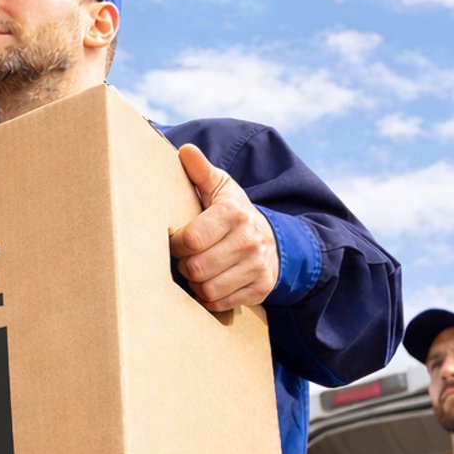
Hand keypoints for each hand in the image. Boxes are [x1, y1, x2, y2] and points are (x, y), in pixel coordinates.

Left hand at [169, 144, 279, 312]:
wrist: (275, 240)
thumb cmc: (235, 214)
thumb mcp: (221, 189)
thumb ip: (201, 172)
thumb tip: (185, 150)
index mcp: (235, 214)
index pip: (192, 239)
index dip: (178, 245)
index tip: (178, 241)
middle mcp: (249, 240)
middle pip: (197, 268)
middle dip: (185, 265)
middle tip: (187, 258)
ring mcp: (257, 267)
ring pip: (207, 289)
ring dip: (196, 284)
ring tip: (199, 271)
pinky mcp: (260, 289)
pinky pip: (220, 304)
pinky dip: (210, 298)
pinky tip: (212, 283)